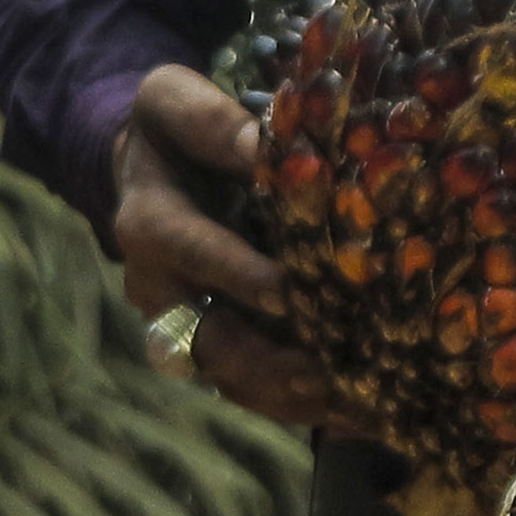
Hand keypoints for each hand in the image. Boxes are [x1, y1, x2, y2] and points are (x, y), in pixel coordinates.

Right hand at [111, 65, 347, 430]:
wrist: (146, 173)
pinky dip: (306, 405)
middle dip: (278, 365)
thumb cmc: (171, 133)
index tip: (292, 290)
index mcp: (147, 225)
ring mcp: (185, 328)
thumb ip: (214, 124)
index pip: (194, 252)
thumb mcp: (173, 103)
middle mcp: (159, 290)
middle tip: (341, 375)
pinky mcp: (212, 350)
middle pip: (214, 343)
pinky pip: (254, 390)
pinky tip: (366, 412)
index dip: (241, 273)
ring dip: (299, 398)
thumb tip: (269, 146)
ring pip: (235, 379)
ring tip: (369, 407)